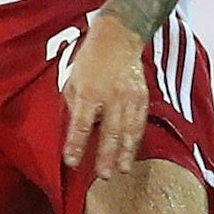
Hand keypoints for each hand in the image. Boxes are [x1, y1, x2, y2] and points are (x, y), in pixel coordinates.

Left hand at [60, 16, 150, 179]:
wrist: (118, 37)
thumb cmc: (90, 59)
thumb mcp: (73, 79)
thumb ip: (74, 105)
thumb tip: (75, 129)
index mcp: (89, 91)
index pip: (81, 124)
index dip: (76, 144)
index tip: (71, 161)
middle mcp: (111, 95)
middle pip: (109, 131)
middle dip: (106, 155)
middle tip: (104, 176)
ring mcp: (129, 97)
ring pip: (128, 130)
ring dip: (125, 152)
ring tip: (122, 170)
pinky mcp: (142, 96)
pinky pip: (139, 122)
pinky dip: (136, 139)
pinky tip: (132, 152)